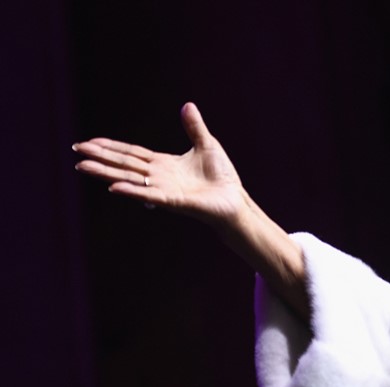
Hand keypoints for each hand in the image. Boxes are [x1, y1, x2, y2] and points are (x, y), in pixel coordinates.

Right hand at [75, 103, 310, 319]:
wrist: (236, 200)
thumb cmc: (222, 178)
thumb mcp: (206, 145)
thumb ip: (194, 127)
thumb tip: (187, 105)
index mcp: (163, 164)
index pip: (132, 153)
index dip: (111, 147)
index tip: (89, 141)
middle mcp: (158, 177)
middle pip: (124, 164)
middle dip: (100, 157)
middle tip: (76, 150)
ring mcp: (164, 190)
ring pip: (130, 179)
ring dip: (106, 173)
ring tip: (82, 166)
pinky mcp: (174, 202)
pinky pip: (150, 195)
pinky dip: (132, 191)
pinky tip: (114, 187)